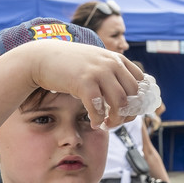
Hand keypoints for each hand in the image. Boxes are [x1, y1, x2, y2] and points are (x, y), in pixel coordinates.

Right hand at [23, 40, 143, 129]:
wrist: (42, 58)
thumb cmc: (69, 64)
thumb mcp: (95, 61)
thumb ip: (111, 71)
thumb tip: (127, 95)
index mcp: (116, 59)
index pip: (141, 81)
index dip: (138, 100)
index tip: (129, 111)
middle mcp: (111, 63)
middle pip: (133, 94)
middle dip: (128, 112)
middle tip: (117, 121)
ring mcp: (98, 72)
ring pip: (120, 102)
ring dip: (116, 119)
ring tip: (107, 124)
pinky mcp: (84, 82)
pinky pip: (98, 107)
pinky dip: (98, 119)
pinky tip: (94, 123)